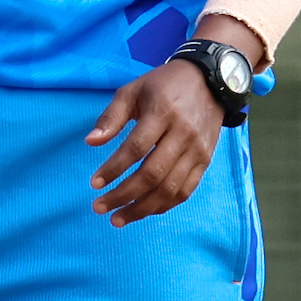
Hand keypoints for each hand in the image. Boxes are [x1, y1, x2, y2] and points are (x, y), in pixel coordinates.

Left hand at [84, 16, 259, 225]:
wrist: (210, 82)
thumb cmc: (163, 85)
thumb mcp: (132, 90)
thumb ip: (111, 116)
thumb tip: (90, 142)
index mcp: (162, 113)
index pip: (136, 148)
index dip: (114, 168)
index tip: (94, 183)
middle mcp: (183, 135)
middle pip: (153, 174)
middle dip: (124, 195)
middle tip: (99, 207)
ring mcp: (197, 151)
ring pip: (170, 188)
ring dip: (142, 208)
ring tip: (118, 218)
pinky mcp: (206, 161)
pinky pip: (186, 190)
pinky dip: (164, 205)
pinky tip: (144, 211)